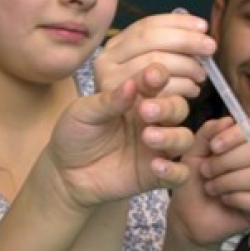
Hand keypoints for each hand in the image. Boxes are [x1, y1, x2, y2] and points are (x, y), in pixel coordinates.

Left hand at [45, 64, 193, 208]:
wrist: (65, 173)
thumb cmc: (76, 135)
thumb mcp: (84, 112)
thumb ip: (108, 100)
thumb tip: (131, 84)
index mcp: (137, 98)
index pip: (158, 82)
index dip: (159, 77)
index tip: (152, 76)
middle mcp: (153, 120)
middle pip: (178, 107)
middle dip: (167, 106)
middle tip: (146, 110)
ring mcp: (157, 148)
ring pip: (184, 138)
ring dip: (172, 136)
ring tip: (148, 137)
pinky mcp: (157, 175)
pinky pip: (180, 174)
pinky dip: (174, 170)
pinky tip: (156, 166)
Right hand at [92, 12, 211, 101]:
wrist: (116, 146)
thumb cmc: (141, 106)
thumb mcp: (149, 73)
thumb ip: (164, 51)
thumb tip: (197, 30)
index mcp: (114, 48)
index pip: (146, 26)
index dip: (178, 23)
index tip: (203, 27)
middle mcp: (106, 63)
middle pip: (150, 40)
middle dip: (185, 41)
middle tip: (210, 48)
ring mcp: (108, 86)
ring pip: (155, 64)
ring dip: (185, 67)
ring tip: (200, 76)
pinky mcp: (116, 109)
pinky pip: (156, 92)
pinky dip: (180, 88)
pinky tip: (191, 91)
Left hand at [167, 116, 249, 246]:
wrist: (185, 216)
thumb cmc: (191, 183)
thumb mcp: (193, 153)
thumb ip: (207, 134)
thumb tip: (227, 120)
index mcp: (242, 146)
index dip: (234, 135)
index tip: (213, 147)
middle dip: (223, 163)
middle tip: (206, 173)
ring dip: (227, 181)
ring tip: (211, 188)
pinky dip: (236, 199)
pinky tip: (224, 201)